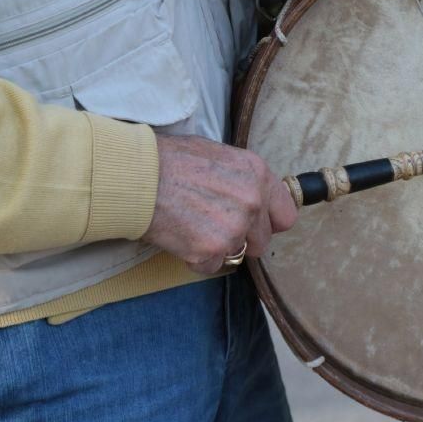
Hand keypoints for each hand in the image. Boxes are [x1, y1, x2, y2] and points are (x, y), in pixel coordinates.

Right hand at [143, 135, 297, 273]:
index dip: (268, 222)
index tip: (256, 225)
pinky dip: (196, 258)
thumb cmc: (170, 160)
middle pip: (261, 241)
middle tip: (210, 223)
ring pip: (236, 254)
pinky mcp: (212, 251)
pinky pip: (211, 266)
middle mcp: (253, 202)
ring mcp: (234, 228)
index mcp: (258, 175)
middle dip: (240, 237)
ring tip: (192, 225)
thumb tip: (255, 194)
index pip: (285, 215)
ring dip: (217, 247)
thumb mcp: (218, 154)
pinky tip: (180, 236)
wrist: (137, 176)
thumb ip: (242, 178)